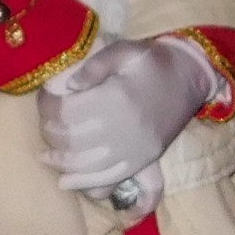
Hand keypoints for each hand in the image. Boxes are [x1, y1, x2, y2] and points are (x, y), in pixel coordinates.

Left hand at [38, 36, 219, 203]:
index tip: (44, 99)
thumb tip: (67, 87)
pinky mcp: (142, 161)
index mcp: (116, 99)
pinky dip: (85, 184)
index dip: (48, 107)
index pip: (67, 113)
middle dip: (50, 133)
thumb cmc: (153, 62)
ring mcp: (134, 149)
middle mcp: (123, 129)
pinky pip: (109, 180)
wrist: (190, 78)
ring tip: (46, 156)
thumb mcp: (124, 50)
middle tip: (45, 123)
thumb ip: (94, 65)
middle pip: (72, 141)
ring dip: (61, 163)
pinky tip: (67, 181)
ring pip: (86, 166)